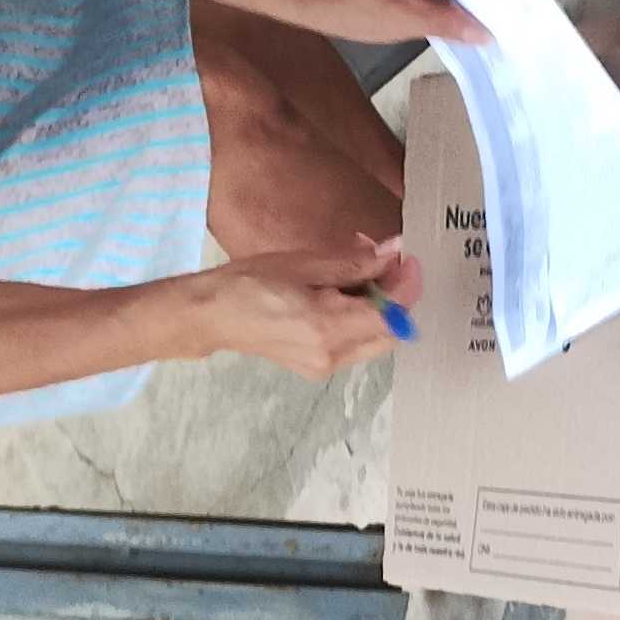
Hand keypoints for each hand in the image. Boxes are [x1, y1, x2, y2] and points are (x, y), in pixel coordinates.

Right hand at [173, 238, 424, 377]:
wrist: (212, 315)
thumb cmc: (249, 283)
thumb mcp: (305, 263)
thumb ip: (354, 262)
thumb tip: (392, 251)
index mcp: (328, 327)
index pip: (392, 314)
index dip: (406, 285)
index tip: (406, 258)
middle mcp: (331, 355)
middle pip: (390, 332)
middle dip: (395, 297)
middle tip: (384, 262)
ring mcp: (324, 366)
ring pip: (374, 339)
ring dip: (378, 307)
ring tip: (357, 273)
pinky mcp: (317, 367)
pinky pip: (355, 344)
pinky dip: (359, 319)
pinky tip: (341, 294)